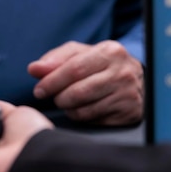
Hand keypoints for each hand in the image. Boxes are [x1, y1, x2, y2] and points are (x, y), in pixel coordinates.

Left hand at [28, 40, 143, 125]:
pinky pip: (93, 120)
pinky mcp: (128, 113)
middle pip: (77, 91)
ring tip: (68, 101)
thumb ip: (56, 59)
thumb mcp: (80, 54)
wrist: (137, 81)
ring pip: (84, 109)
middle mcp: (122, 72)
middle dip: (58, 97)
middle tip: (53, 97)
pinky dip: (80, 116)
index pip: (73, 68)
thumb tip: (34, 69)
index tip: (39, 90)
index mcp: (110, 51)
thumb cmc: (101, 66)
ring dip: (68, 108)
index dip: (51, 81)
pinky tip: (82, 108)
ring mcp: (127, 94)